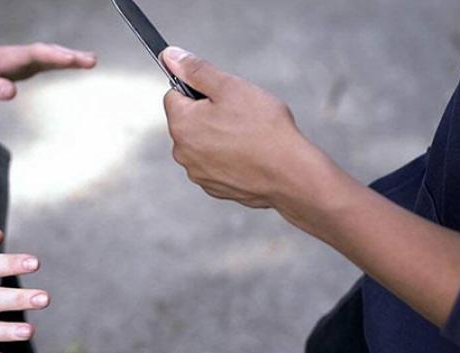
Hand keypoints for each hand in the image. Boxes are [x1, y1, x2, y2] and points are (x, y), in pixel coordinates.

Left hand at [0, 43, 96, 99]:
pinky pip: (50, 59)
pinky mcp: (30, 64)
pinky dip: (65, 60)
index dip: (52, 56)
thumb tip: (10, 92)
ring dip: (71, 56)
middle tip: (89, 61)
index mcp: (10, 58)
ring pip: (52, 53)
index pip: (35, 54)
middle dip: (69, 55)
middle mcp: (22, 55)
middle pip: (48, 51)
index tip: (69, 59)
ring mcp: (27, 58)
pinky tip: (79, 62)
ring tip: (91, 61)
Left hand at [161, 47, 338, 213]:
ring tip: (246, 136)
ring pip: (202, 143)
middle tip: (239, 115)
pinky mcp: (213, 187)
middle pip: (188, 121)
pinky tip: (248, 155)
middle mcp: (182, 152)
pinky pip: (214, 164)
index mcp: (181, 124)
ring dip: (217, 137)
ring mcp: (197, 172)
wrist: (290, 173)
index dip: (198, 89)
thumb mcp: (230, 87)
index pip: (174, 95)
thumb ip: (196, 70)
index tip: (221, 95)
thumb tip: (170, 57)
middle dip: (208, 114)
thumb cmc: (263, 129)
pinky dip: (227, 158)